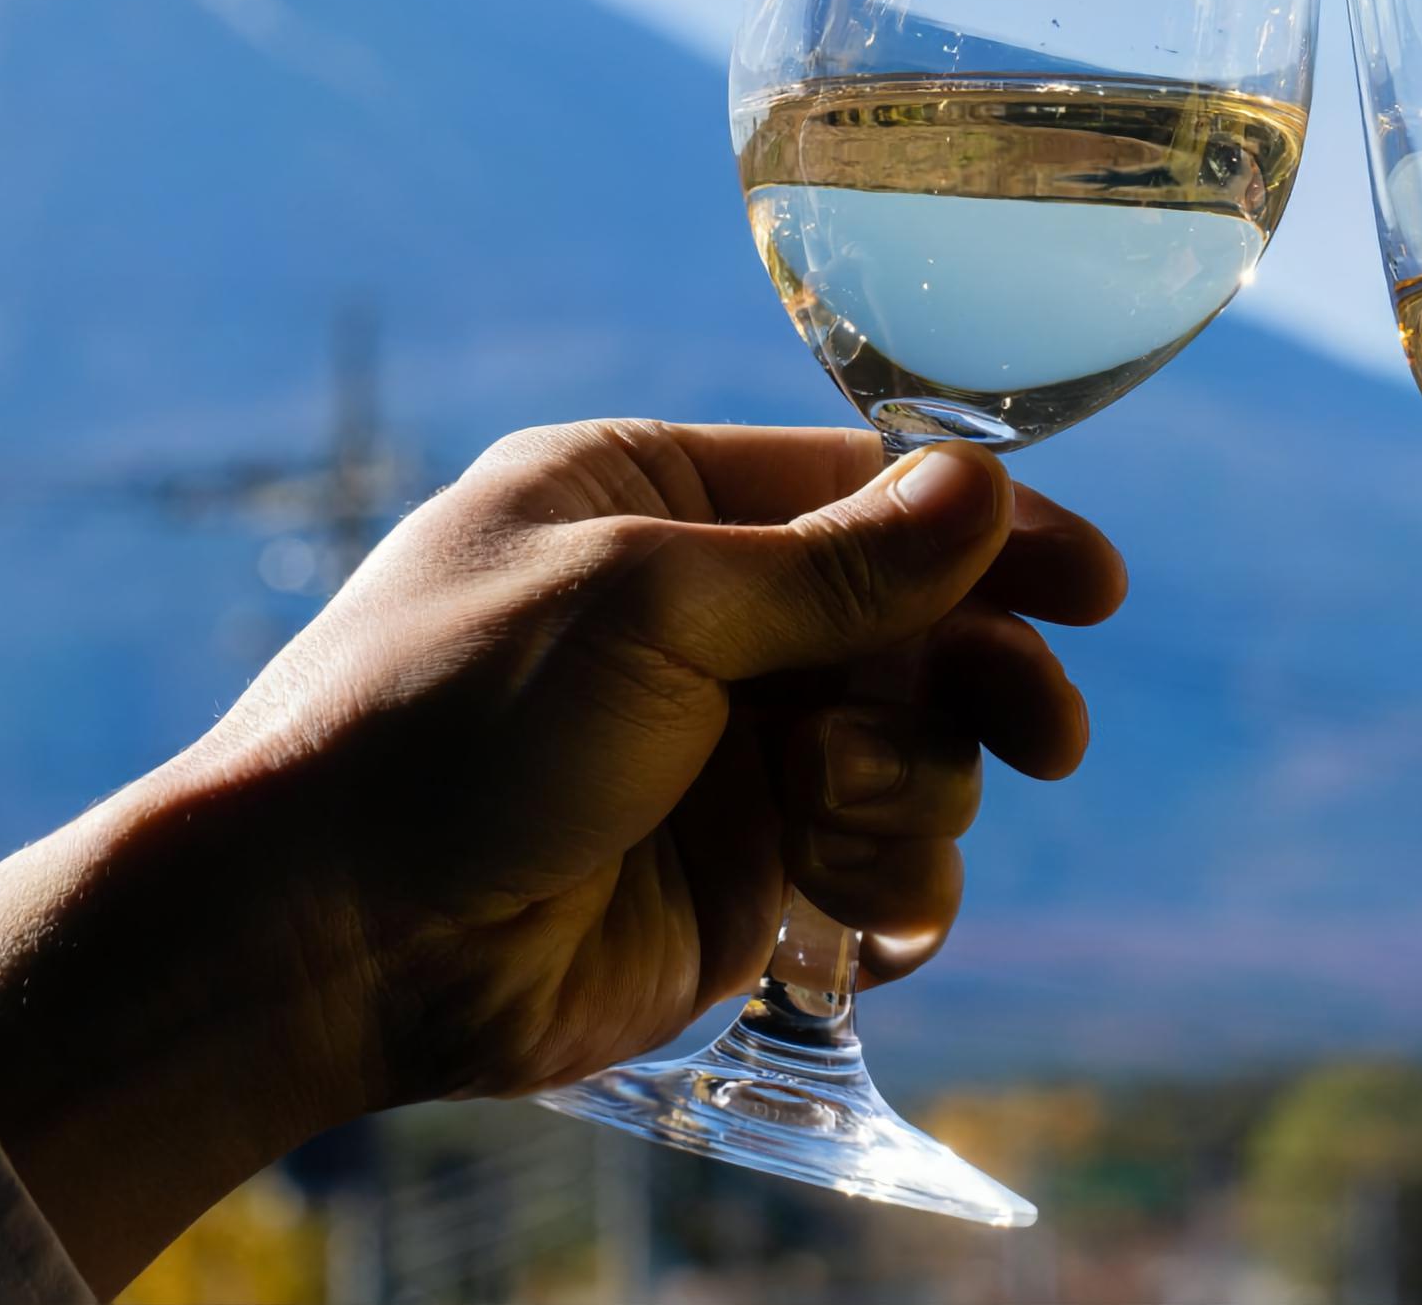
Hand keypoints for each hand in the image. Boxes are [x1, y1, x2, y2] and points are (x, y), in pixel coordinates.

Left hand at [0, 420, 1121, 1288]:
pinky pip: (877, 867)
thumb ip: (831, 566)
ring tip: (841, 819)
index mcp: (645, 498)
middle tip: (1039, 733)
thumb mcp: (645, 606)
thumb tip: (982, 486)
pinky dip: (894, 886)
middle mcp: (691, 616)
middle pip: (911, 622)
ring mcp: (716, 752)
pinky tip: (855, 912)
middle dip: (982, 674)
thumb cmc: (448, 725)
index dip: (989, 531)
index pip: (857, 489)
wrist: (328, 934)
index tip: (1094, 585)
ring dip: (917, 787)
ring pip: (912, 748)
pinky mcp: (732, 882)